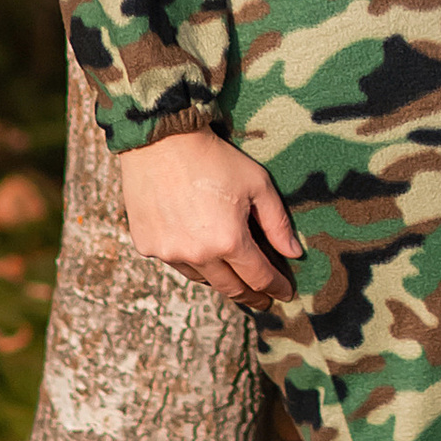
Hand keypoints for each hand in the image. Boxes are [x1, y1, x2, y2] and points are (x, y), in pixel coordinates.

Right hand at [117, 130, 302, 305]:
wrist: (160, 139)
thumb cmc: (214, 158)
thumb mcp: (257, 184)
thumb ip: (277, 223)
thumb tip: (294, 253)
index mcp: (229, 241)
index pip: (259, 278)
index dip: (276, 287)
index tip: (285, 293)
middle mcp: (198, 254)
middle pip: (231, 288)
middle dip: (251, 296)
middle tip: (263, 300)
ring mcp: (169, 252)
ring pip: (201, 278)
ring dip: (220, 279)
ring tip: (232, 275)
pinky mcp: (147, 245)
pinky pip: (175, 262)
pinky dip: (190, 260)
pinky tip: (198, 249)